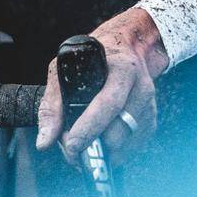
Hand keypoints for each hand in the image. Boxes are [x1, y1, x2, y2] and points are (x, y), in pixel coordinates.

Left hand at [34, 7, 168, 165]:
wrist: (126, 45)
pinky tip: (99, 141)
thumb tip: (44, 141)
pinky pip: (133, 146)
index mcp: (122, 69)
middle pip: (120, 128)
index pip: (108, 103)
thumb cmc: (92, 58)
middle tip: (71, 147)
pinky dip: (115, 151)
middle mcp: (141, 87)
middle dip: (94, 144)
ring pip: (127, 141)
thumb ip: (52, 104)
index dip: (89, 127)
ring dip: (103, 151)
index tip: (72, 145)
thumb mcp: (64, 68)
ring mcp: (149, 104)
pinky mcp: (151, 119)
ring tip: (82, 144)